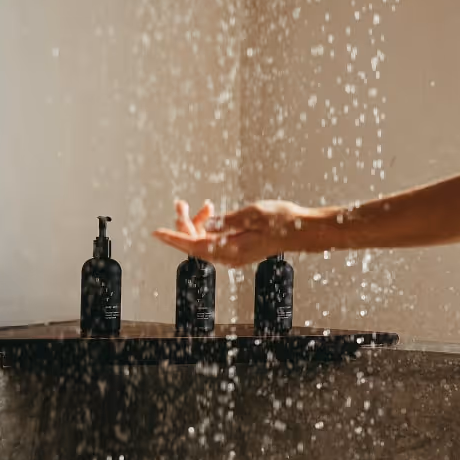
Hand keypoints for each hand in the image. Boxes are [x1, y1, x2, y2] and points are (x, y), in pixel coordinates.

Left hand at [153, 200, 310, 266]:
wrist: (302, 230)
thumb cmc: (282, 221)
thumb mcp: (252, 214)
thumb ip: (227, 221)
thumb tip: (207, 225)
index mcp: (231, 249)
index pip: (193, 245)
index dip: (174, 238)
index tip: (157, 232)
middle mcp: (230, 256)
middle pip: (195, 243)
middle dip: (185, 223)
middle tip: (180, 203)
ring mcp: (234, 254)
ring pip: (205, 241)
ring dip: (199, 223)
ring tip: (203, 205)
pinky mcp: (239, 250)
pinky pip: (215, 241)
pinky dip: (210, 227)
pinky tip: (213, 213)